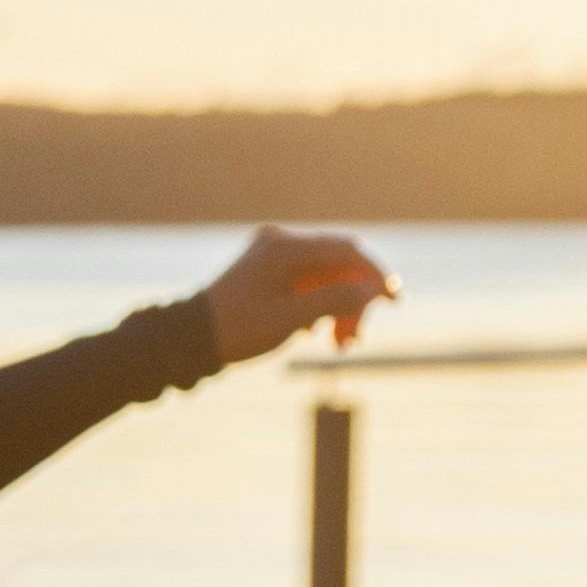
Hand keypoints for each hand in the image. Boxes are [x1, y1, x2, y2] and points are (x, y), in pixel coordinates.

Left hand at [194, 228, 393, 374]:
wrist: (191, 337)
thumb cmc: (238, 328)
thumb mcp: (291, 318)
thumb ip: (334, 300)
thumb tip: (372, 289)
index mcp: (285, 248)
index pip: (347, 251)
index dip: (375, 276)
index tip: (395, 301)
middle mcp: (280, 242)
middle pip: (339, 264)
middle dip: (354, 300)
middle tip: (356, 339)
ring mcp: (273, 254)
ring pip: (325, 275)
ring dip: (338, 307)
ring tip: (338, 344)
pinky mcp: (268, 269)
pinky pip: (307, 281)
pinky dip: (319, 305)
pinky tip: (314, 332)